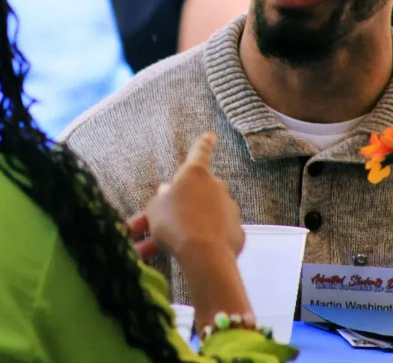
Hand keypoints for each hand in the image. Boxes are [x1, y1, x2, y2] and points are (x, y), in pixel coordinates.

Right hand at [133, 132, 243, 261]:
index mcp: (195, 174)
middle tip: (165, 222)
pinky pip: (216, 234)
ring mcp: (229, 209)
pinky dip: (204, 242)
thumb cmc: (174, 223)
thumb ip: (161, 198)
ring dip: (189, 227)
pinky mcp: (236, 232)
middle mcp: (216, 186)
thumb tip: (167, 191)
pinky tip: (189, 256)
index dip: (203, 143)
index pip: (200, 152)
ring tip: (164, 248)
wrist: (203, 255)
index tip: (211, 135)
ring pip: (205, 216)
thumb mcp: (155, 208)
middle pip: (198, 192)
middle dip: (184, 204)